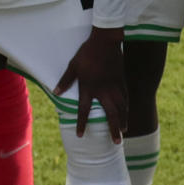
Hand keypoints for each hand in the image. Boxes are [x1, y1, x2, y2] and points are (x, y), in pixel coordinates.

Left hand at [53, 27, 125, 141]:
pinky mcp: (122, 81)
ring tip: (124, 131)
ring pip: (121, 108)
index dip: (81, 124)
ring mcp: (115, 87)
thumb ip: (65, 80)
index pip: (84, 110)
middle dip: (114, 129)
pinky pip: (126, 98)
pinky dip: (126, 108)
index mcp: (89, 88)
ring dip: (123, 121)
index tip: (80, 135)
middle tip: (117, 142)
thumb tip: (56, 92)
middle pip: (111, 115)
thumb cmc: (87, 53)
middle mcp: (103, 91)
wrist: (105, 42)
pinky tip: (127, 113)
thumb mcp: (73, 66)